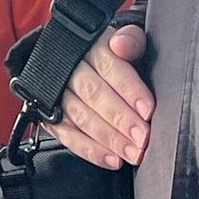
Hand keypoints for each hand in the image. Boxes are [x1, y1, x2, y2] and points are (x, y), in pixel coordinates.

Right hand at [44, 25, 153, 169]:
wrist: (70, 61)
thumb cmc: (108, 55)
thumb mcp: (124, 39)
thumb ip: (131, 40)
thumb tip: (122, 45)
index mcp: (90, 45)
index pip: (109, 66)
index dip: (129, 89)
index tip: (148, 110)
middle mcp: (70, 68)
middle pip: (93, 94)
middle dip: (120, 118)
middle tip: (143, 138)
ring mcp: (57, 93)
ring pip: (81, 117)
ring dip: (108, 138)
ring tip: (132, 153)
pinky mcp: (50, 116)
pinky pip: (68, 136)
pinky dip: (90, 150)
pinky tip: (112, 159)